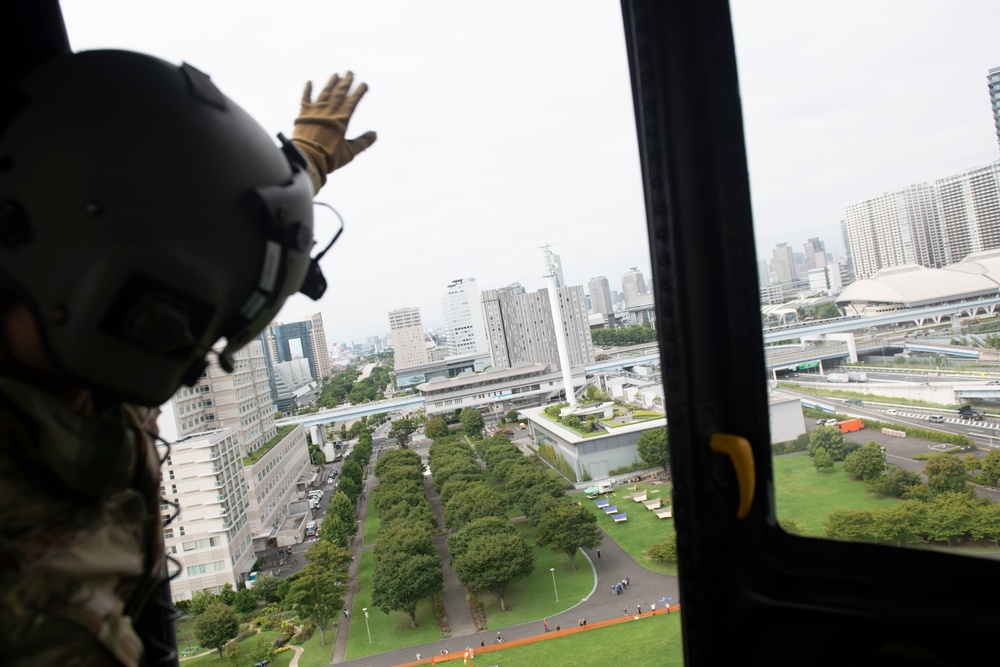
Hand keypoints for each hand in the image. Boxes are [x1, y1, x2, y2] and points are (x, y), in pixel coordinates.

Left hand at [292, 71, 376, 186]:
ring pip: (325, 92)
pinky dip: (307, 89)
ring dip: (331, 82)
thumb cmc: (329, 157)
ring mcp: (316, 110)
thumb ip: (363, 142)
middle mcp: (330, 110)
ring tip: (336, 74)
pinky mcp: (303, 113)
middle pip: (340, 92)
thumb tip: (375, 133)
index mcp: (342, 118)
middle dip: (346, 81)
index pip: (353, 100)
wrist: (306, 158)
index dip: (359, 91)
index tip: (364, 84)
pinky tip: (309, 81)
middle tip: (350, 72)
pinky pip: (305, 98)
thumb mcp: (350, 152)